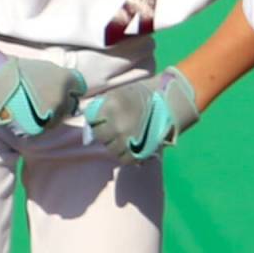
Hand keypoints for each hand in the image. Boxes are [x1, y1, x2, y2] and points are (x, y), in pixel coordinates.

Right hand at [0, 45, 85, 136]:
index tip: (64, 91)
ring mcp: (53, 112)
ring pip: (57, 119)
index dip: (71, 90)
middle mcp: (64, 96)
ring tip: (33, 108)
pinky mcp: (41, 126)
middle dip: (60, 105)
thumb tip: (64, 88)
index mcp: (67, 79)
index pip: (79, 88)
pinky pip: (44, 128)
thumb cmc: (18, 71)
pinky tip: (27, 116)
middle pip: (69, 106)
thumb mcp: (44, 67)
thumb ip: (58, 78)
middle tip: (44, 101)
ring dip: (49, 116)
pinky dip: (38, 124)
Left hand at [84, 66, 198, 163]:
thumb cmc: (138, 95)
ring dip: (113, 143)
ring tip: (122, 136)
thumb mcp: (117, 93)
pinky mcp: (136, 151)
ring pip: (110, 149)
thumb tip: (89, 115)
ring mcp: (126, 140)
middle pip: (99, 136)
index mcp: (110, 107)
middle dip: (104, 131)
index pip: (92, 120)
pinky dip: (124, 154)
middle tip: (112, 127)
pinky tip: (128, 145)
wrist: (165, 101)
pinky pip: (123, 159)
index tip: (103, 118)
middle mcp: (116, 125)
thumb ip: (101, 104)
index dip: (97, 119)